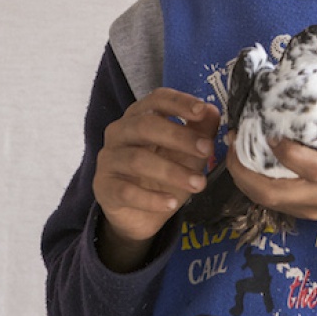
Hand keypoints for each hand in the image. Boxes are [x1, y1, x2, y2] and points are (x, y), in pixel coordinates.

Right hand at [93, 89, 219, 270]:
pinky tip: (172, 203)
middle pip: (145, 126)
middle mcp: (119, 132)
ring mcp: (109, 159)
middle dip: (179, 137)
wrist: (139, 215)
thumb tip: (213, 111)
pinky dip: (151, 198)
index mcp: (140, 116)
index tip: (201, 110)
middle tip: (206, 150)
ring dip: (172, 172)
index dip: (179, 102)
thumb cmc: (161, 176)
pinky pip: (126, 191)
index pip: (156, 99)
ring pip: (137, 160)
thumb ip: (200, 131)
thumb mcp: (186, 153)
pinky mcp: (104, 187)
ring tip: (198, 184)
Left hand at [225, 115, 316, 231]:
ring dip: (244, 179)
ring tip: (232, 152)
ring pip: (269, 202)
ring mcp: (315, 209)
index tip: (267, 132)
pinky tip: (247, 165)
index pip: (312, 167)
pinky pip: (273, 204)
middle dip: (246, 172)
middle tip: (232, 143)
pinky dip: (255, 185)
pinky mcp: (307, 215)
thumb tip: (294, 81)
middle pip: (277, 193)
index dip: (286, 153)